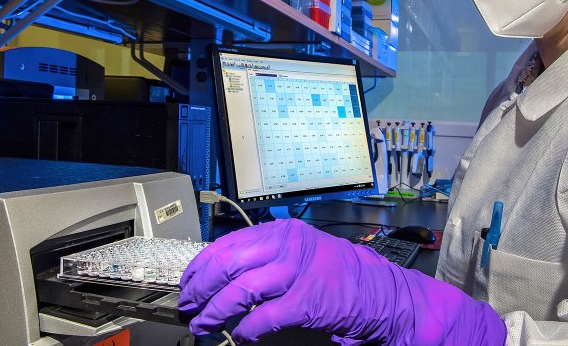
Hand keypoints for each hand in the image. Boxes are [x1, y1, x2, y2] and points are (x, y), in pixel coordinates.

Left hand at [179, 219, 504, 344]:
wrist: (379, 291)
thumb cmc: (336, 274)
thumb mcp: (299, 253)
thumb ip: (266, 256)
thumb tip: (221, 272)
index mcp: (283, 232)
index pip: (228, 243)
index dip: (202, 265)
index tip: (188, 281)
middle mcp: (289, 245)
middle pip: (228, 263)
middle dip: (201, 287)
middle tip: (188, 305)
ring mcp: (299, 271)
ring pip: (240, 290)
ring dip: (215, 311)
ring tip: (203, 324)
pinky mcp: (307, 301)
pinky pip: (264, 318)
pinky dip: (247, 330)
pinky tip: (241, 336)